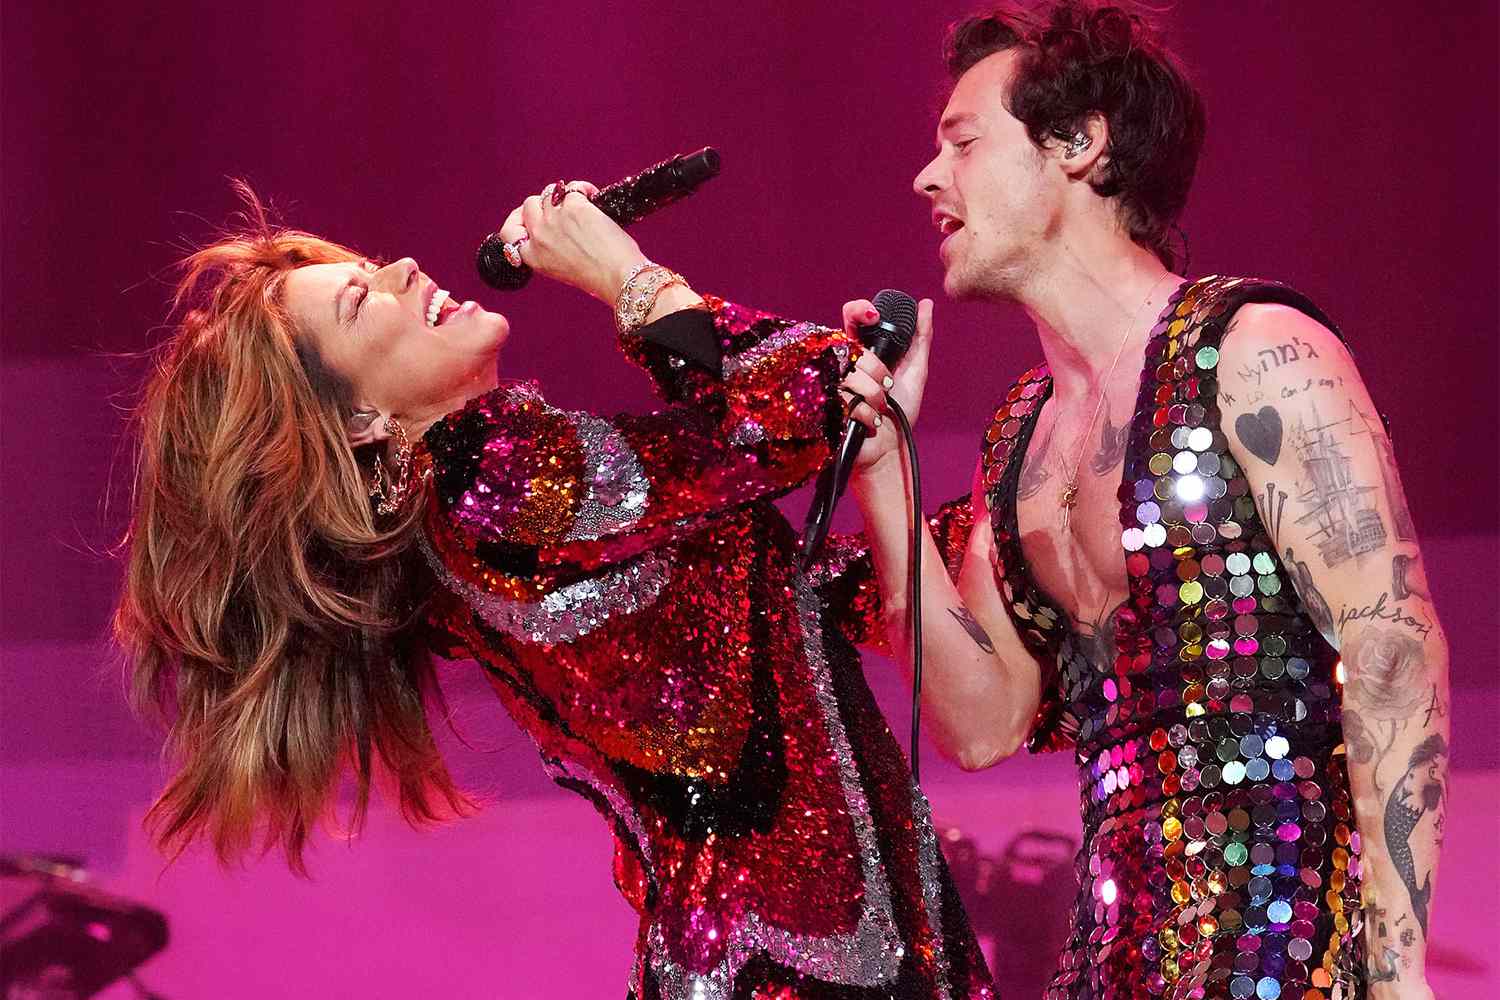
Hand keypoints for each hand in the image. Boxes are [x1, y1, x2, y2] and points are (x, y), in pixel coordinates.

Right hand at [496, 181, 645, 302]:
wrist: (618, 276)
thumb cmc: (597, 277)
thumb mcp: (561, 269)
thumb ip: (549, 250)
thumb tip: (554, 227)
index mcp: (533, 257)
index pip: (510, 232)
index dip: (518, 221)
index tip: (528, 218)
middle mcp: (539, 237)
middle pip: (528, 206)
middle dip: (542, 204)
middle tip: (558, 207)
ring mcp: (554, 219)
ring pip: (548, 193)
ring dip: (562, 195)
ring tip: (579, 202)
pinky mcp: (574, 207)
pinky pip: (573, 187)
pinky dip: (584, 189)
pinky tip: (593, 196)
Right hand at [837, 296, 933, 482]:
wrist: (890, 449)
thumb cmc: (900, 413)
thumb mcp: (915, 372)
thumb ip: (920, 338)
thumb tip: (926, 304)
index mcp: (861, 351)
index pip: (851, 318)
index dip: (859, 310)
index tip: (874, 315)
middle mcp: (842, 364)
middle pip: (854, 349)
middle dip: (878, 370)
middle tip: (888, 387)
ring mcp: (832, 386)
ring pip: (851, 376)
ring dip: (875, 395)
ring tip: (880, 408)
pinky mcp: (826, 408)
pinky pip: (847, 401)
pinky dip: (867, 414)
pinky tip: (870, 422)